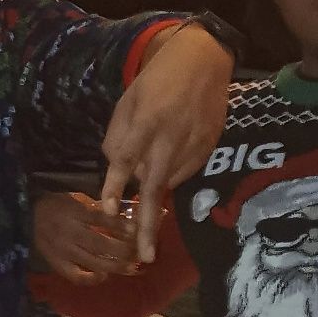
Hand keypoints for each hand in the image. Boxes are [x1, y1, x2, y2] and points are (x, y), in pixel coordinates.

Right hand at [32, 189, 140, 283]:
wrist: (25, 217)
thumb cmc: (53, 205)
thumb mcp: (74, 199)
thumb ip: (95, 207)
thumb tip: (121, 214)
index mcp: (74, 213)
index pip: (102, 221)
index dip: (121, 227)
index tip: (138, 230)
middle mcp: (70, 233)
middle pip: (101, 245)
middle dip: (123, 250)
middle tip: (139, 253)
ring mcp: (63, 251)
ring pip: (93, 262)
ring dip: (115, 266)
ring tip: (131, 268)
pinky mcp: (57, 263)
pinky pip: (76, 276)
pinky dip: (91, 279)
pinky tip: (103, 276)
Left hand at [99, 22, 232, 260]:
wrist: (204, 61)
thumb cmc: (157, 80)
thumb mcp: (128, 100)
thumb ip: (119, 136)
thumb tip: (117, 171)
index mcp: (146, 121)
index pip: (125, 159)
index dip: (115, 186)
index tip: (108, 210)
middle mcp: (170, 137)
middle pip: (154, 187)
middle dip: (147, 224)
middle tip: (144, 256)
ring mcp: (193, 144)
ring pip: (168, 182)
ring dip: (157, 190)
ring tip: (151, 178)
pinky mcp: (209, 148)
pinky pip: (185, 173)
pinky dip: (173, 174)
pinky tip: (170, 157)